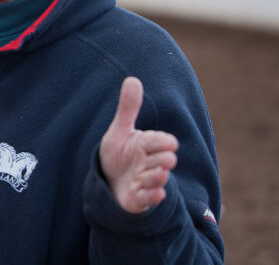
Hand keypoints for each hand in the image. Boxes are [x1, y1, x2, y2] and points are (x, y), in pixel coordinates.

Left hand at [99, 77, 178, 213]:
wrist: (108, 182)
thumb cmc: (118, 155)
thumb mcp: (120, 131)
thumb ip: (128, 108)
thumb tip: (132, 79)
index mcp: (147, 145)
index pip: (161, 141)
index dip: (164, 142)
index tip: (169, 143)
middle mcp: (150, 163)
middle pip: (164, 160)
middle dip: (163, 160)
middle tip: (161, 161)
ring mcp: (146, 181)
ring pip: (158, 178)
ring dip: (157, 176)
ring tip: (155, 174)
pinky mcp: (140, 198)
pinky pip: (149, 198)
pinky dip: (153, 195)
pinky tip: (155, 192)